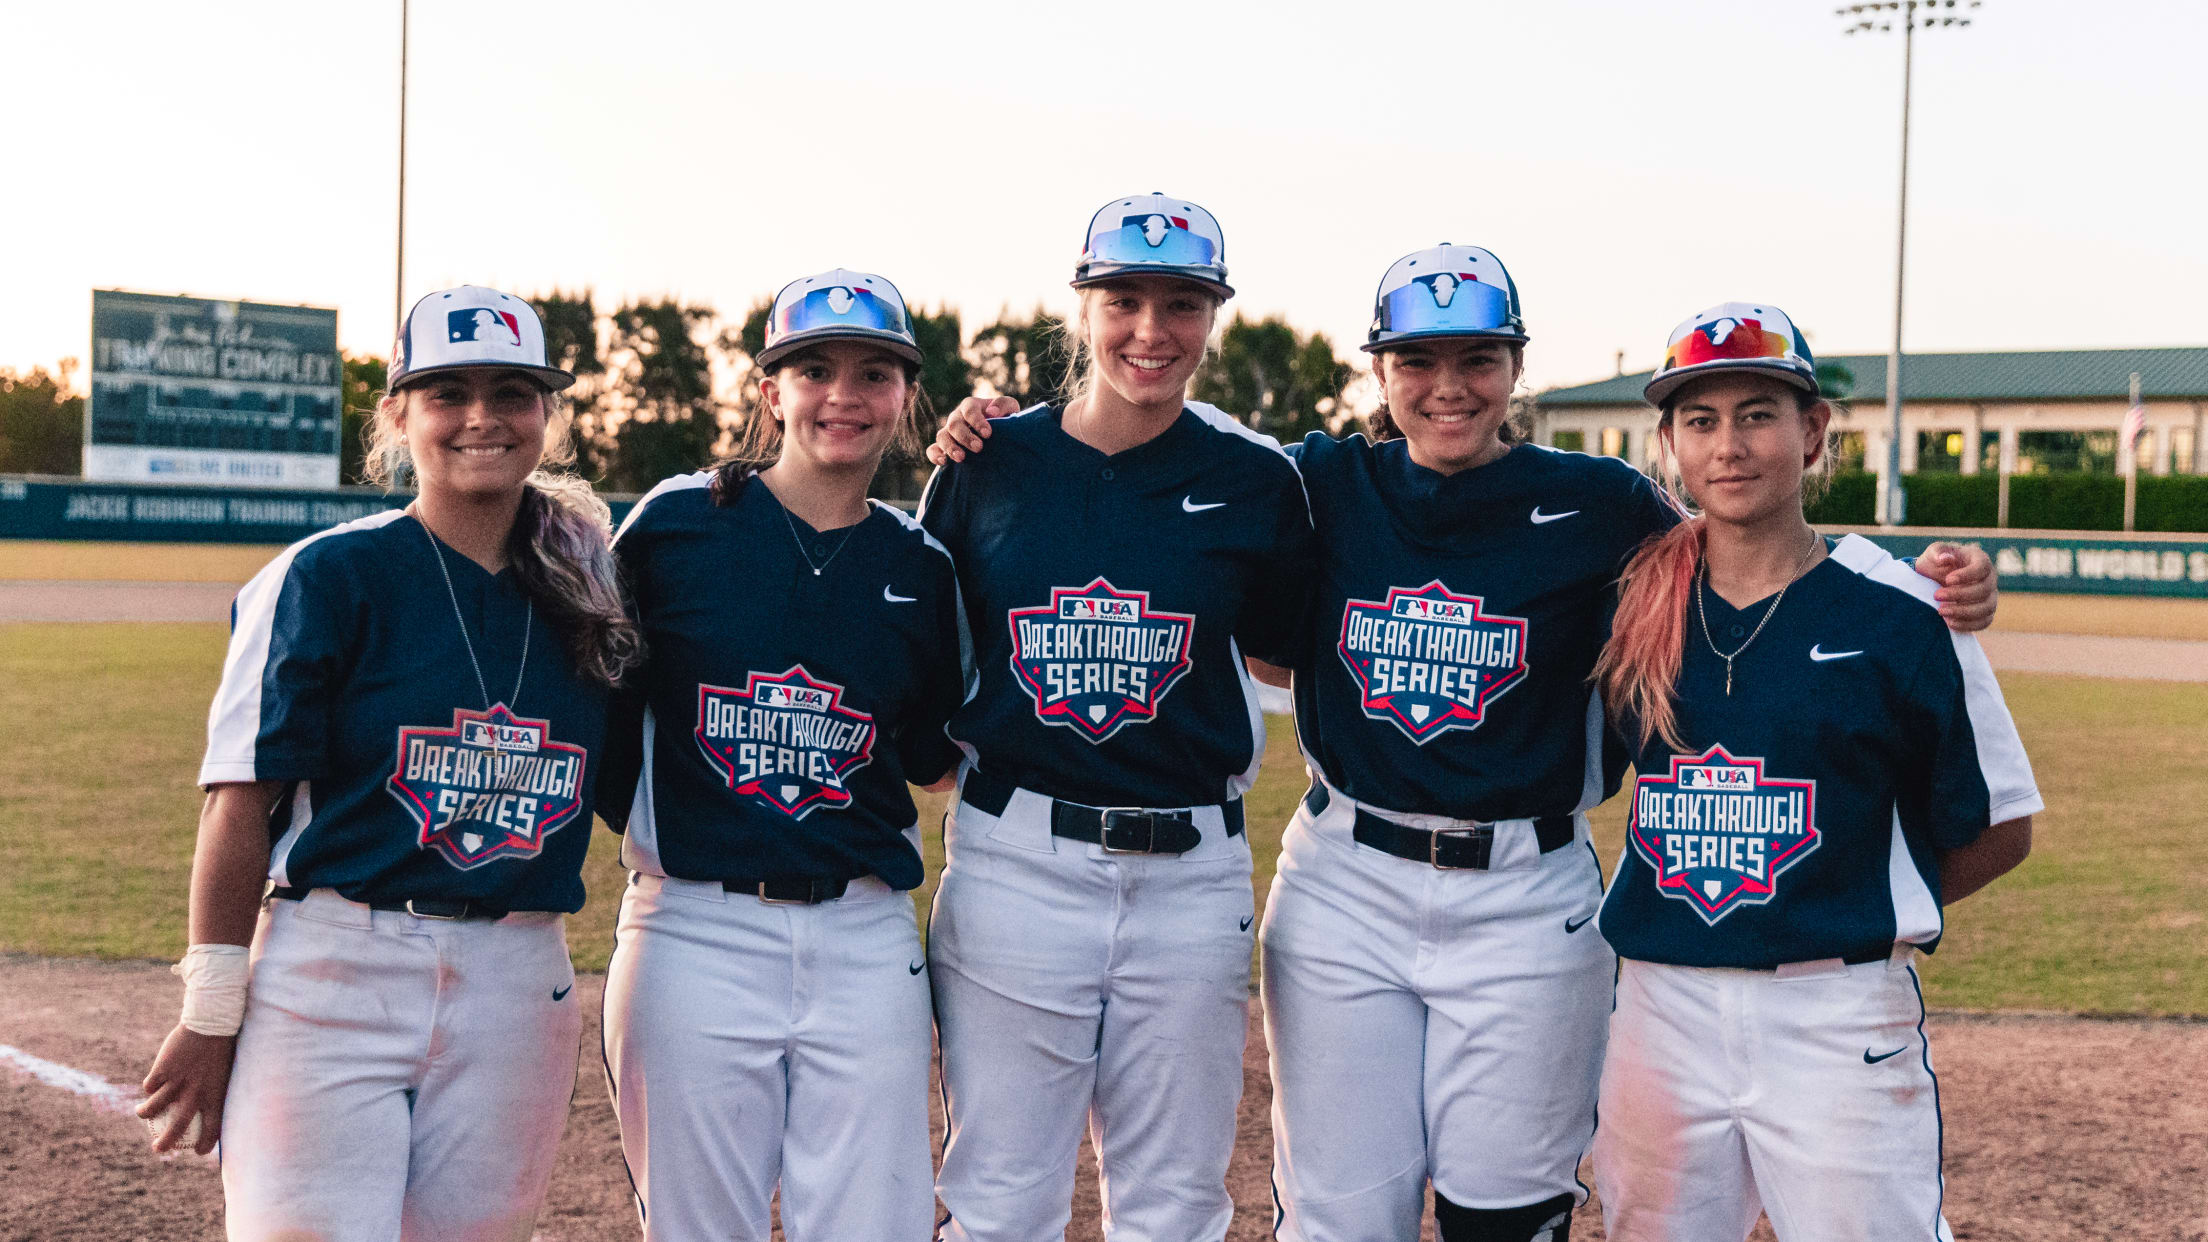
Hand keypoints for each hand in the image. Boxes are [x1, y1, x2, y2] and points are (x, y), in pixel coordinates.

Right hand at [138, 1023, 237, 1154]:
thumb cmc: (222, 1048)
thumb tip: (204, 1108)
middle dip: (166, 1142)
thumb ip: (213, 1091)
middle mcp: (195, 1093)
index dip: (206, 1144)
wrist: (211, 1023)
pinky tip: (151, 1084)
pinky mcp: (162, 1070)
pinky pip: (150, 1086)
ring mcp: (177, 1082)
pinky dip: (149, 1087)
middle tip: (158, 1149)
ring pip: (153, 1107)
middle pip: (177, 1126)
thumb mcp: (224, 1072)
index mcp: (216, 1095)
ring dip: (145, 1114)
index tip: (199, 1151)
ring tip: (142, 1114)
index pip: (212, 1129)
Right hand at [925, 396, 1018, 464]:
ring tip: (961, 458)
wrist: (999, 434)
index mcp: (971, 406)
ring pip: (942, 436)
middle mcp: (957, 417)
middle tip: (979, 448)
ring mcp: (948, 432)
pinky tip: (944, 462)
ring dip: (950, 447)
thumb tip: (992, 412)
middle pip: (954, 424)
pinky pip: (932, 449)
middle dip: (965, 436)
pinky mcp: (943, 447)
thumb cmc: (1004, 419)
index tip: (988, 434)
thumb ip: (1004, 404)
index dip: (977, 421)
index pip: (969, 410)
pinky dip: (935, 455)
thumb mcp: (1010, 408)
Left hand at [1919, 541, 1996, 631]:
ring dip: (1964, 612)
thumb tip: (1944, 558)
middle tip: (1937, 596)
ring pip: (1987, 608)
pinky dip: (1968, 625)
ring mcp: (1990, 596)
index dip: (1967, 575)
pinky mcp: (1986, 612)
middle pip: (1984, 590)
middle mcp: (1990, 578)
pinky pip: (1984, 622)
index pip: (1982, 567)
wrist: (1934, 579)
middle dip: (1959, 595)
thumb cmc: (1936, 562)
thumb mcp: (1934, 552)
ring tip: (1941, 612)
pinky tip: (1949, 622)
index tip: (1948, 580)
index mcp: (1980, 560)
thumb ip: (1938, 552)